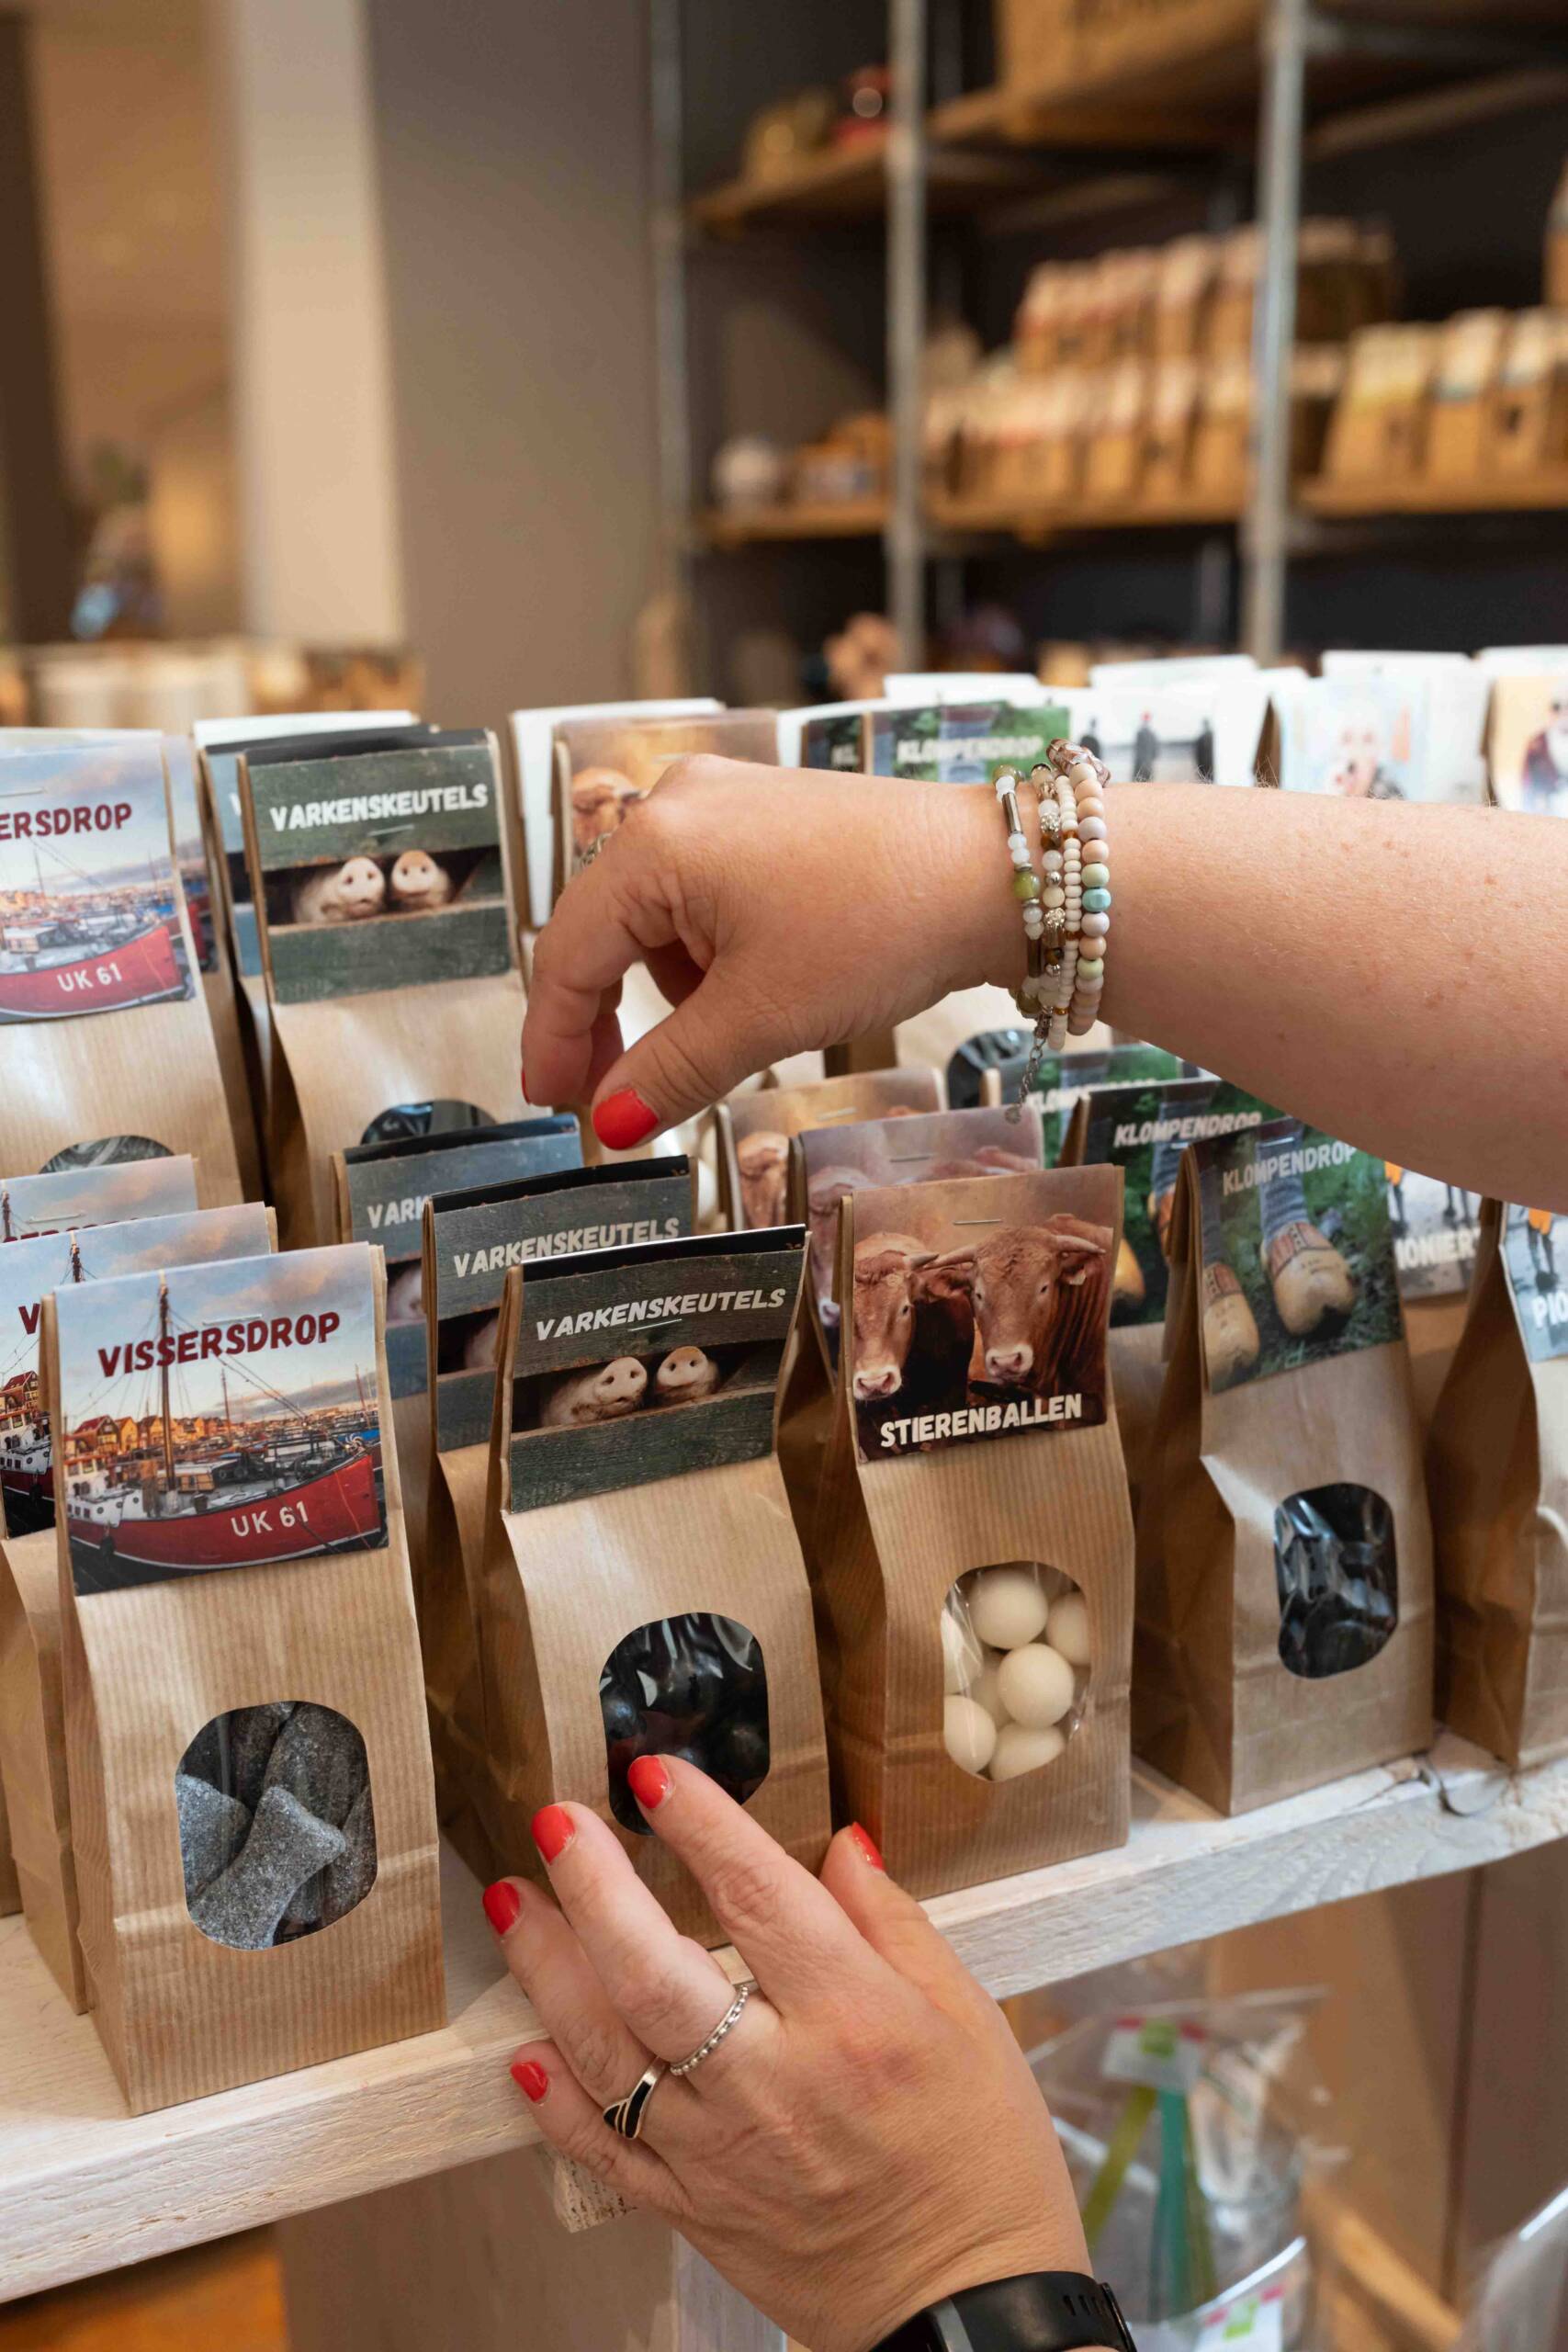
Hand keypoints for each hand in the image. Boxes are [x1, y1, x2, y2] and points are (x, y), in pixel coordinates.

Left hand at [484, 1758, 1091, 2351]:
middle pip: (655, 1973)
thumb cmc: (981, 2155)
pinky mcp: (692, 2209)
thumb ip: (892, 1924)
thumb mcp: (971, 2018)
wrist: (968, 2307)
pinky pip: (603, 2152)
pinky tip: (521, 2049)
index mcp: (854, 2021)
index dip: (702, 1827)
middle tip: (553, 1820)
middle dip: (592, 1887)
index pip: (760, 1900)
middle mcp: (775, 2082)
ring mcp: (721, 2152)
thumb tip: (837, 1841)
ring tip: (514, 1903)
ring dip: (548, 1973)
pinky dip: (554, 2102)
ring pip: (606, 2055)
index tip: (654, 1774)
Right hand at [522, 757, 1018, 1146]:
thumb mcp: (760, 1018)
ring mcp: (722, 802)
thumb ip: (669, 1073)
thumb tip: (607, 1123)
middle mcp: (676, 804)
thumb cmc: (880, 927)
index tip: (552, 1102)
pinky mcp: (764, 814)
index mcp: (655, 843)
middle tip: (615, 1099)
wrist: (993, 877)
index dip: (554, 1039)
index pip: (570, 954)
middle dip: (613, 1019)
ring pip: (658, 920)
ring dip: (677, 990)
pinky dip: (715, 956)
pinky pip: (704, 895)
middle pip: (606, 931)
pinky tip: (766, 986)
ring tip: (744, 1029)